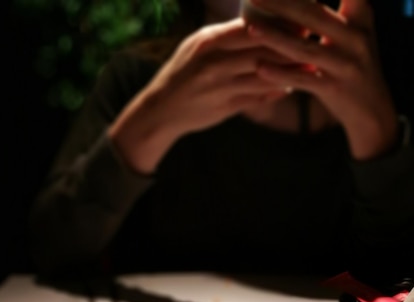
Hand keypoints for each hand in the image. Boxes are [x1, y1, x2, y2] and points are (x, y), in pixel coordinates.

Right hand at [109, 18, 293, 173]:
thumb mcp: (197, 45)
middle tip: (314, 40)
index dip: (278, 23)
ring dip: (289, 71)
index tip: (300, 19)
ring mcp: (221, 88)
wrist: (161, 110)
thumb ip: (225, 36)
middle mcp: (215, 63)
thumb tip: (256, 24)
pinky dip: (274, 91)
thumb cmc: (181, 73)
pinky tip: (289, 86)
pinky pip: (257, 98)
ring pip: (264, 76)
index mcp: (209, 42)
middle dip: (290, 45)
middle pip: (262, 50)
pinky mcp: (225, 108)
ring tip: (309, 64)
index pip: (251, 27)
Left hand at [247, 0, 398, 158]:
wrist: (372, 109)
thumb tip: (296, 0)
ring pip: (305, 48)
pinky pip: (303, 80)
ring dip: (275, 38)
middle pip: (313, 14)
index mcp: (360, 17)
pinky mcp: (334, 88)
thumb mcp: (354, 32)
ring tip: (251, 28)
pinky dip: (281, 74)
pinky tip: (260, 67)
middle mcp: (356, 37)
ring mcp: (346, 64)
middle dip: (281, 3)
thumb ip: (333, 12)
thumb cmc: (353, 65)